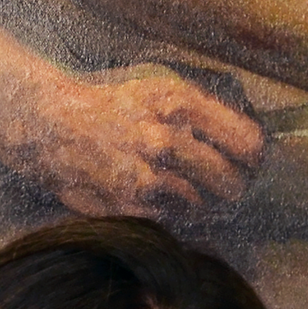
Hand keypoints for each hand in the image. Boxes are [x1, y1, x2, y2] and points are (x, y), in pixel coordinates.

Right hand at [17, 67, 264, 215]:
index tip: (249, 163)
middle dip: (231, 187)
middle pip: (231, 181)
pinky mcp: (131, 204)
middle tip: (224, 187)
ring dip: (198, 202)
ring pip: (202, 204)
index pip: (248, 143)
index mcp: (179, 103)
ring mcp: (148, 176)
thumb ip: (203, 112)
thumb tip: (250, 143)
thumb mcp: (160, 90)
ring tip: (179, 187)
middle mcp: (167, 139)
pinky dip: (169, 212)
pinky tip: (154, 196)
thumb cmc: (113, 107)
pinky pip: (171, 218)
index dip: (254, 158)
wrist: (53, 126)